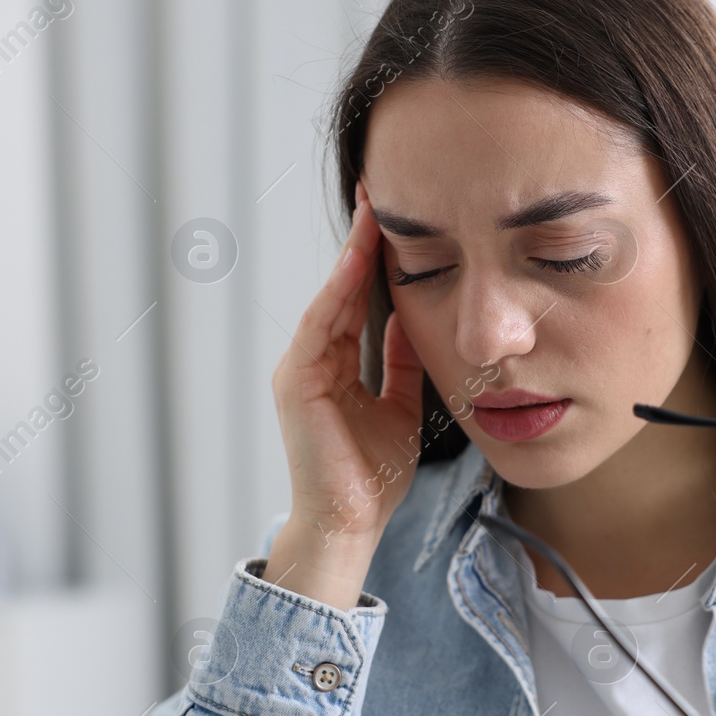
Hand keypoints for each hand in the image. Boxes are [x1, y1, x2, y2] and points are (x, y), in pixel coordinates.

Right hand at [263, 179, 425, 607]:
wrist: (351, 522)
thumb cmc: (372, 475)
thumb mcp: (400, 403)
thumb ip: (403, 360)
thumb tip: (418, 316)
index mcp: (334, 366)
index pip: (356, 300)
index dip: (374, 259)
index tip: (395, 219)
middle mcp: (312, 361)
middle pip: (339, 289)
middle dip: (361, 243)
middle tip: (380, 193)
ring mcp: (300, 369)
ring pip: (328, 298)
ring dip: (351, 255)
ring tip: (372, 212)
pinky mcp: (296, 381)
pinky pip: (319, 324)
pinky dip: (337, 290)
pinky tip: (358, 260)